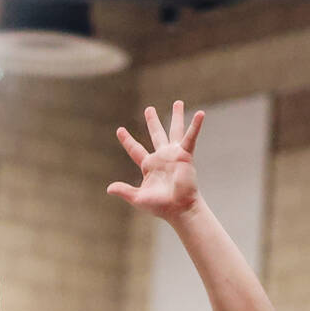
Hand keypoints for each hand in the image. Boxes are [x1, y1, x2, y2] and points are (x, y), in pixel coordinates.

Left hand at [107, 100, 204, 220]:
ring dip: (176, 116)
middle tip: (149, 109)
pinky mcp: (185, 155)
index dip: (127, 140)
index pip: (135, 150)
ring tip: (178, 102)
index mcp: (148, 166)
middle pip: (155, 134)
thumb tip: (109, 189)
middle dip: (152, 122)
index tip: (120, 130)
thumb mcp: (138, 198)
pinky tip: (200, 113)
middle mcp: (161, 157)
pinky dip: (196, 126)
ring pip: (174, 131)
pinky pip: (191, 137)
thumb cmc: (160, 206)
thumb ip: (124, 191)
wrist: (178, 208)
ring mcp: (174, 155)